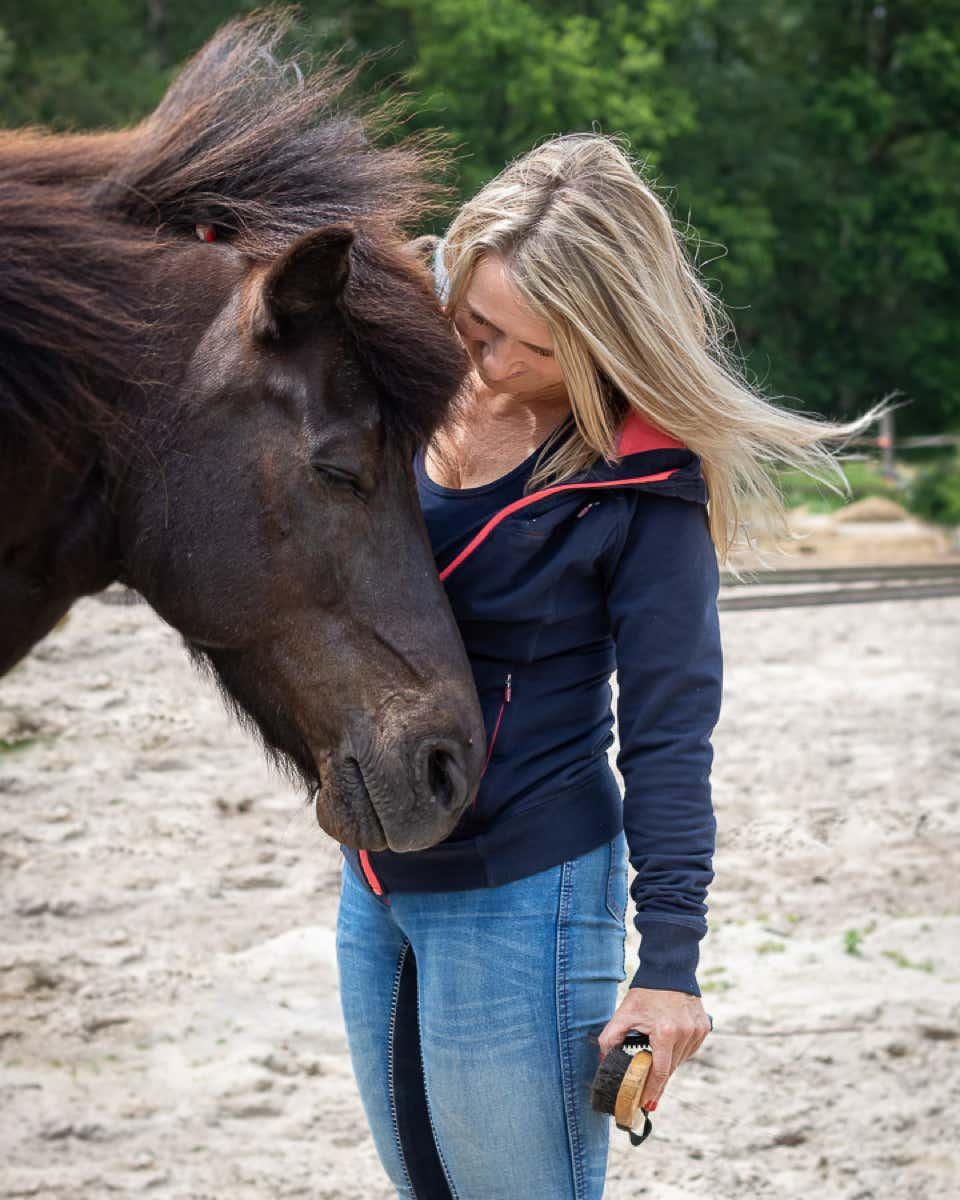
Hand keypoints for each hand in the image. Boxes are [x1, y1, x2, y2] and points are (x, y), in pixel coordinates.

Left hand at [597, 987, 710, 1109]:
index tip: (646, 1103)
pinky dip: (679, 1051)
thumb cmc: (646, 993)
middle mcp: (685, 1033)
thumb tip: (603, 1060)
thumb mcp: (624, 1013)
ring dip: (669, 1064)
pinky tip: (669, 1046)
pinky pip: (690, 1049)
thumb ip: (610, 1037)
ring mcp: (697, 1030)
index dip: (652, 1090)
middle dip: (658, 1080)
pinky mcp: (704, 1027)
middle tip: (647, 1094)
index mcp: (665, 1032)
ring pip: (681, 1059)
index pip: (660, 1071)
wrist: (669, 970)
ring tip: (656, 1067)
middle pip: (671, 1067)